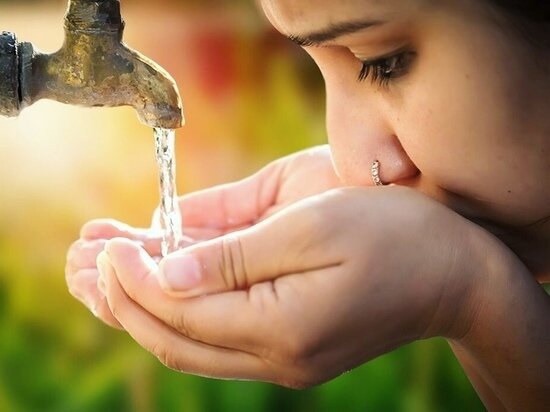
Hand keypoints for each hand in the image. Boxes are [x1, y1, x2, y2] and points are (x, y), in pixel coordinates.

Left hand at [96, 186, 502, 387]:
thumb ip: (236, 255)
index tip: (102, 245)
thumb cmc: (395, 236)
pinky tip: (160, 285)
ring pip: (190, 343)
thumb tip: (165, 270)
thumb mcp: (314, 227)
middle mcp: (275, 357)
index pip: (179, 311)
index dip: (132, 279)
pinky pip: (217, 336)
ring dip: (143, 309)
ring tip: (101, 275)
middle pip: (174, 337)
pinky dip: (180, 311)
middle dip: (122, 301)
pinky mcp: (290, 347)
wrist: (455, 274)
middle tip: (82, 263)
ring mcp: (283, 358)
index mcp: (281, 328)